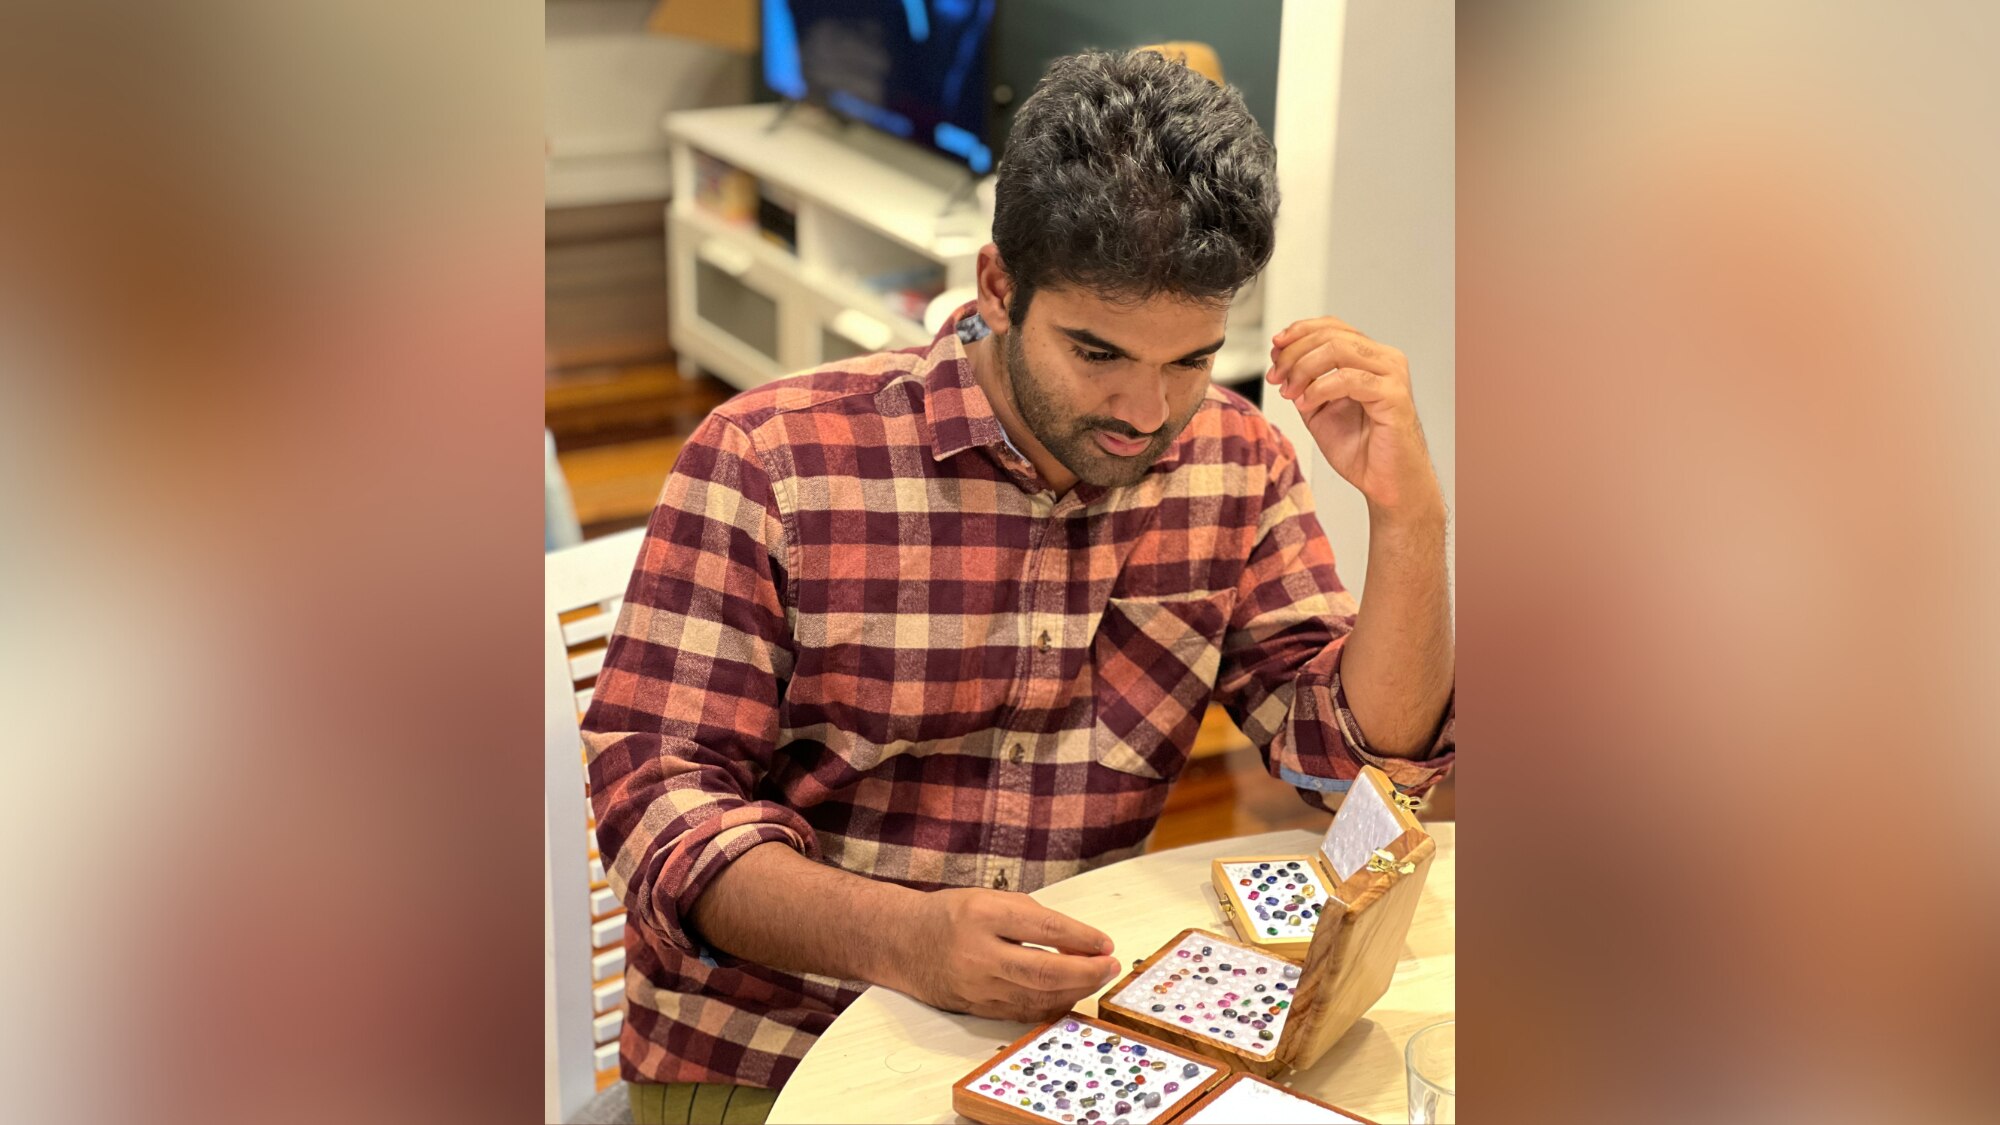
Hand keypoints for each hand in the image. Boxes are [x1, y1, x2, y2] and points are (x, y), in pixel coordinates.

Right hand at [887, 888, 1121, 1021]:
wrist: (902, 943)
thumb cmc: (951, 915)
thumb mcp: (990, 899)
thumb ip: (1034, 917)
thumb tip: (1081, 943)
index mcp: (982, 915)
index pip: (1044, 929)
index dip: (1082, 938)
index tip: (1106, 943)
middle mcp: (977, 953)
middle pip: (1044, 971)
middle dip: (1086, 972)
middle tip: (1110, 966)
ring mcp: (976, 986)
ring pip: (1037, 997)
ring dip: (1075, 991)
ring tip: (1096, 978)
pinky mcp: (976, 1008)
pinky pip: (1023, 1012)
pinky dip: (1052, 1005)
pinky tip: (1069, 994)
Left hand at [1265, 317, 1442, 518]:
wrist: (1386, 484)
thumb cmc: (1360, 450)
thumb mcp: (1318, 409)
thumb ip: (1303, 382)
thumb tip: (1280, 356)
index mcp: (1369, 357)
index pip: (1331, 327)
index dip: (1299, 332)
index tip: (1274, 350)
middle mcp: (1385, 359)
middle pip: (1331, 335)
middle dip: (1294, 353)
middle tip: (1276, 376)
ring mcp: (1392, 375)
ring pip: (1338, 350)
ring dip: (1304, 368)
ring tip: (1289, 392)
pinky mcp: (1394, 395)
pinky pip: (1349, 378)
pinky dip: (1320, 388)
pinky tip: (1306, 403)